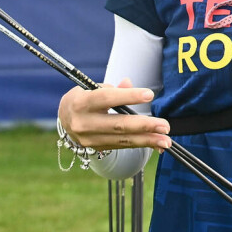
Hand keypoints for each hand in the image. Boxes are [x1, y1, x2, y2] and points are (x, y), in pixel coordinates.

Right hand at [58, 78, 172, 151]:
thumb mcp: (92, 88)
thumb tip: (129, 83)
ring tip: (166, 140)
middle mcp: (84, 123)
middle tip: (165, 126)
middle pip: (118, 125)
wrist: (66, 119)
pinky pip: (122, 146)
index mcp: (81, 103)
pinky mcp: (97, 148)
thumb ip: (113, 88)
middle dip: (144, 126)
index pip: (107, 98)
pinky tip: (157, 145)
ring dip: (147, 141)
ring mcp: (90, 139)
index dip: (128, 96)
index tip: (150, 95)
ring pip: (122, 139)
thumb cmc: (84, 98)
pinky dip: (141, 144)